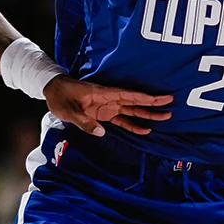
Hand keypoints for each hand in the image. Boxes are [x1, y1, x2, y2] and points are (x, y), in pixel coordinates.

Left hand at [44, 76, 173, 137]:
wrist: (53, 91)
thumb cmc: (61, 97)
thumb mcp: (69, 111)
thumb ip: (84, 122)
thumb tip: (101, 132)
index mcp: (103, 94)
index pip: (128, 95)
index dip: (144, 97)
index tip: (160, 97)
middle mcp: (109, 99)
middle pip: (134, 101)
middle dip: (152, 103)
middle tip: (170, 103)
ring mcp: (108, 106)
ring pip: (131, 110)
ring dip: (147, 114)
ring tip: (164, 117)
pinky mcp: (104, 113)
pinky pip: (122, 120)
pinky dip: (132, 125)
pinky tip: (144, 130)